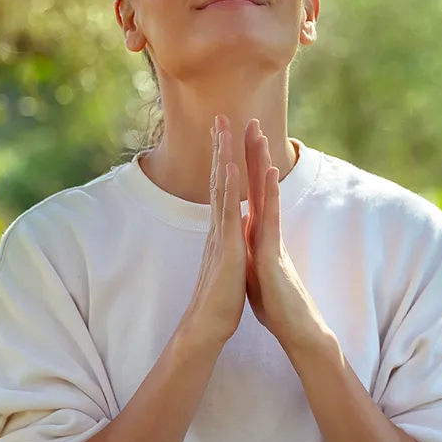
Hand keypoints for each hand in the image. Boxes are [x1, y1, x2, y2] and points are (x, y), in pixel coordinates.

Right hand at [179, 115, 247, 350]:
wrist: (208, 324)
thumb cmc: (220, 299)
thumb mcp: (229, 264)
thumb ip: (228, 244)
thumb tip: (233, 231)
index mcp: (222, 230)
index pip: (222, 188)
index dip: (223, 160)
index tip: (225, 136)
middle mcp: (217, 226)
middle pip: (218, 178)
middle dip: (220, 147)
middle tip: (220, 117)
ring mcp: (220, 234)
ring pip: (220, 187)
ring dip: (222, 156)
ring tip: (223, 128)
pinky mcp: (226, 246)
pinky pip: (227, 211)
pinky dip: (227, 187)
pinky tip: (228, 167)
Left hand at [242, 120, 331, 352]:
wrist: (295, 329)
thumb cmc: (276, 304)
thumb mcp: (254, 270)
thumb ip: (250, 251)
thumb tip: (243, 240)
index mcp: (257, 234)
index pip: (249, 193)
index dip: (242, 168)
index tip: (235, 142)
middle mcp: (266, 230)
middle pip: (259, 185)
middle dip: (253, 153)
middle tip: (250, 120)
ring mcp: (271, 238)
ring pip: (266, 193)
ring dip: (262, 162)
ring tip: (259, 133)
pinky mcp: (273, 252)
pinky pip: (270, 217)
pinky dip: (268, 194)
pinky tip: (268, 172)